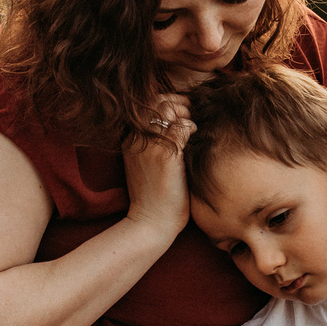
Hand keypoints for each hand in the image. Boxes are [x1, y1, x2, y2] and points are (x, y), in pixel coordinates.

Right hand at [123, 90, 194, 236]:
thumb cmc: (156, 198)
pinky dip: (192, 128)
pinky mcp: (165, 156)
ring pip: (168, 110)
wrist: (150, 223)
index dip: (169, 103)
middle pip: (157, 102)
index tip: (184, 112)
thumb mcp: (147, 166)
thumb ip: (155, 145)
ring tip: (194, 129)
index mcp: (130, 140)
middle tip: (192, 116)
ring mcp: (150, 146)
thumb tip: (177, 126)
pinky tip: (196, 139)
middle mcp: (137, 139)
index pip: (148, 106)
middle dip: (179, 103)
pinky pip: (182, 127)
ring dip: (186, 114)